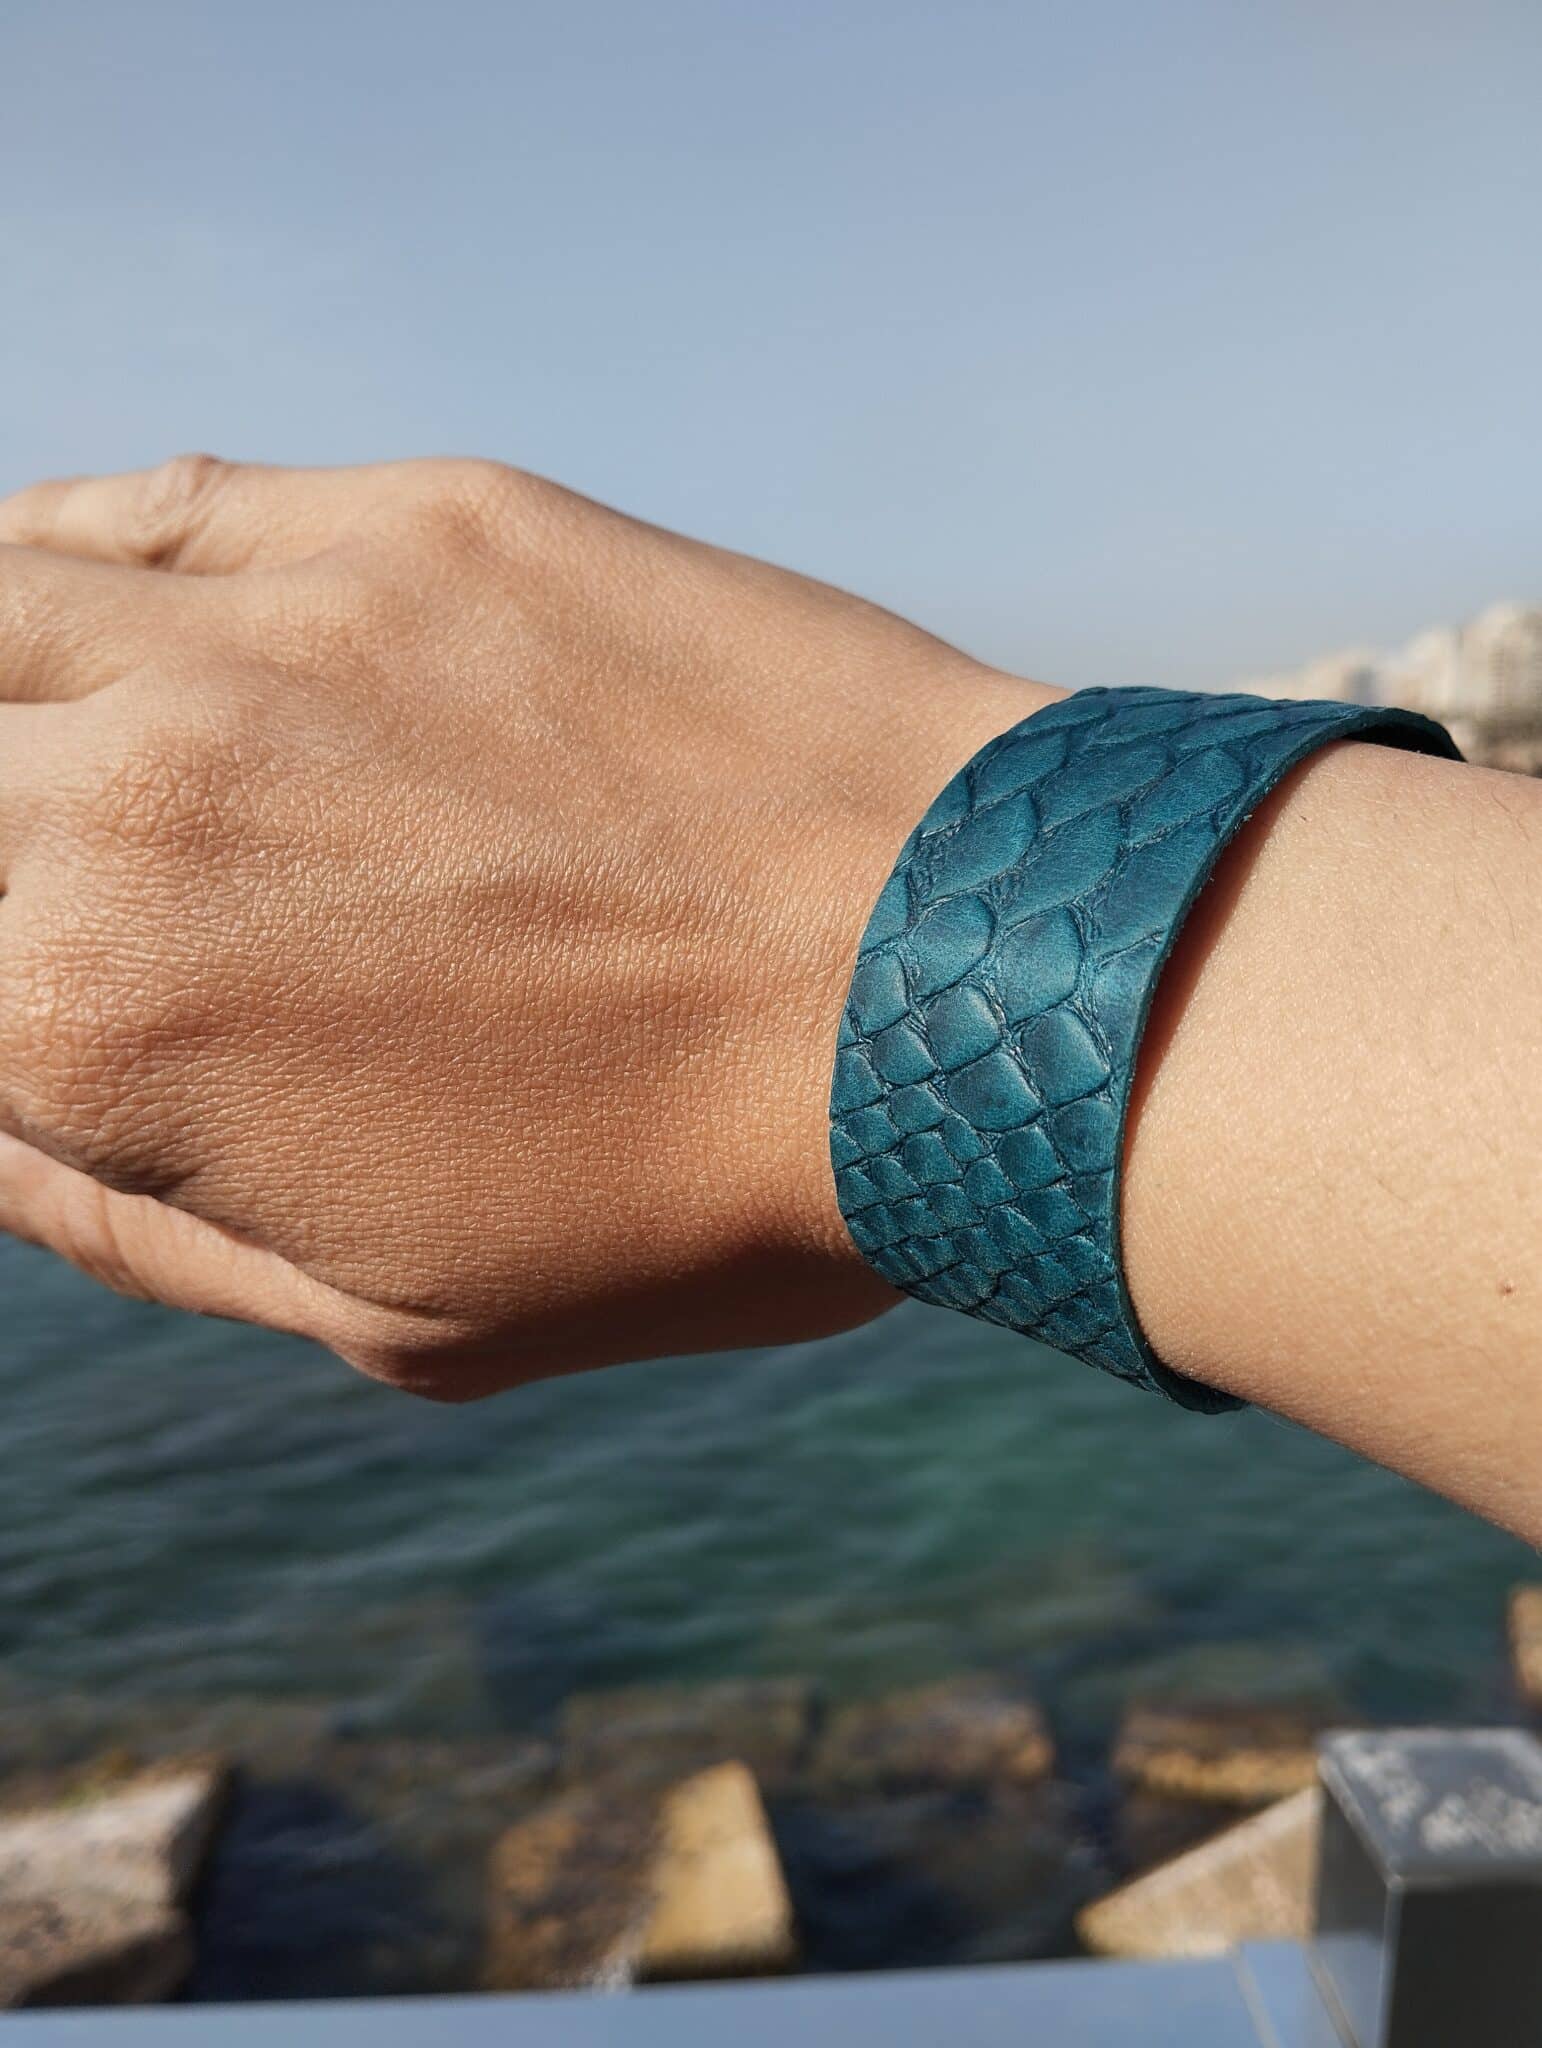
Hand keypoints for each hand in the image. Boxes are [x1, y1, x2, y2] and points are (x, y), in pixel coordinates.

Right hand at [0, 457, 1043, 1394]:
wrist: (950, 991)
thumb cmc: (686, 1195)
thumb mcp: (383, 1307)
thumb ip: (128, 1215)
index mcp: (90, 1019)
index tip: (48, 998)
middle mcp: (137, 791)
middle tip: (65, 895)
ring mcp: (280, 626)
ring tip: (56, 755)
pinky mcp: (420, 522)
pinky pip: (168, 501)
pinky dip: (83, 554)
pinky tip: (108, 614)